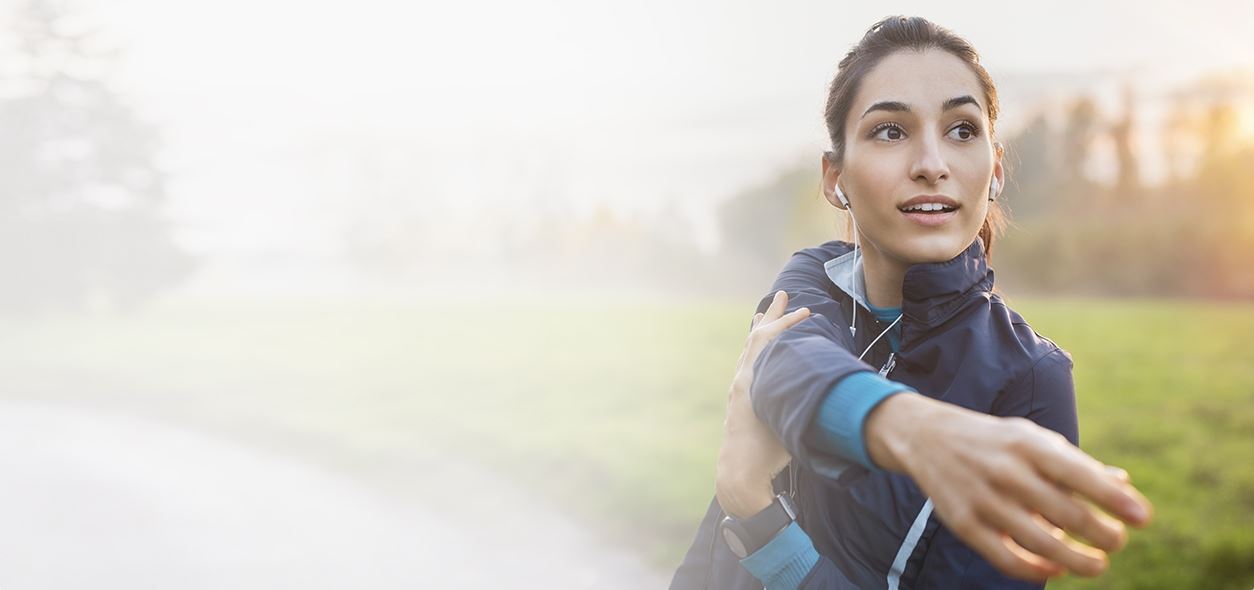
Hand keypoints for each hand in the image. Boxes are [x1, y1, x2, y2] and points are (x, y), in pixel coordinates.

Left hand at [715, 290, 810, 518]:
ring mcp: (738, 389)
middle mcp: (742, 379)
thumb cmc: (769, 451)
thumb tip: (840, 385)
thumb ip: (810, 399)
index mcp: (751, 379)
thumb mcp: (792, 420)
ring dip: (761, 330)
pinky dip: (756, 349)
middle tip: (782, 295)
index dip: (788, 322)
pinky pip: (747, 363)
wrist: (739, 473)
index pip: (769, 338)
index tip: (808, 311)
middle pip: (756, 336)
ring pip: (749, 349)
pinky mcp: (739, 400)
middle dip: (773, 315)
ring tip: (764, 315)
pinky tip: (759, 350)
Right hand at [865, 393, 1152, 581]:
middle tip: (1117, 541)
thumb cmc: (995, 441)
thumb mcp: (1033, 439)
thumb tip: (1124, 487)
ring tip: (1098, 565)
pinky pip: (1007, 559)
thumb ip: (1076, 464)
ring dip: (1079, 561)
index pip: (1081, 475)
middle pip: (1068, 515)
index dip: (1116, 499)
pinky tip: (1056, 569)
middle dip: (1104, 535)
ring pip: (1041, 544)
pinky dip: (1038, 570)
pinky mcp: (964, 524)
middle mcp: (1006, 471)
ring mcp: (983, 499)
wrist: (926, 437)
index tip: (1144, 518)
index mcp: (1028, 444)